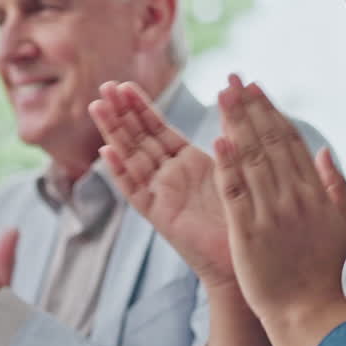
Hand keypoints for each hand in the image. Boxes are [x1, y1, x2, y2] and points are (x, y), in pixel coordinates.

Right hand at [89, 80, 235, 290]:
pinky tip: (106, 152)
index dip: (140, 107)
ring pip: (131, 159)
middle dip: (120, 113)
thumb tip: (232, 94)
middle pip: (138, 139)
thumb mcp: (237, 166)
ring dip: (113, 133)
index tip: (124, 85)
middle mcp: (169, 177)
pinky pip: (136, 192)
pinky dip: (120, 172)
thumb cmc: (244, 216)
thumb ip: (229, 132)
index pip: (156, 129)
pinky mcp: (160, 216)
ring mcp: (161, 196)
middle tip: (104, 86)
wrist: (247, 260)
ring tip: (98, 107)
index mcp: (186, 163)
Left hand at [213, 75, 345, 345]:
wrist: (307, 311)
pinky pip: (236, 192)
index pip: (290, 141)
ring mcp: (272, 213)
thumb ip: (333, 184)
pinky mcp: (250, 232)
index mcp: (314, 191)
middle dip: (250, 107)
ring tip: (222, 95)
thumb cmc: (320, 270)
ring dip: (236, 123)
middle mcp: (294, 196)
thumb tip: (325, 151)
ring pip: (252, 159)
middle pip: (269, 142)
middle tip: (233, 79)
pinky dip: (228, 164)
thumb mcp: (338, 223)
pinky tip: (218, 139)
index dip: (270, 111)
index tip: (254, 88)